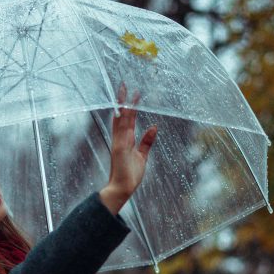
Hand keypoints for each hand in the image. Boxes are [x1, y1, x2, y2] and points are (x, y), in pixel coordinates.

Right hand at [100, 83, 156, 214]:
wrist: (122, 189)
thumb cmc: (130, 175)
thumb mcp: (142, 156)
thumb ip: (147, 141)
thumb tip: (154, 127)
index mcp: (125, 140)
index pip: (127, 119)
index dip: (131, 107)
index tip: (133, 94)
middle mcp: (120, 138)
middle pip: (121, 115)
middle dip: (123, 100)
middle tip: (124, 84)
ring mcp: (119, 142)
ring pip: (121, 119)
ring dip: (123, 105)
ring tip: (124, 90)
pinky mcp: (120, 147)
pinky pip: (122, 130)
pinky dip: (123, 119)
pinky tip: (126, 109)